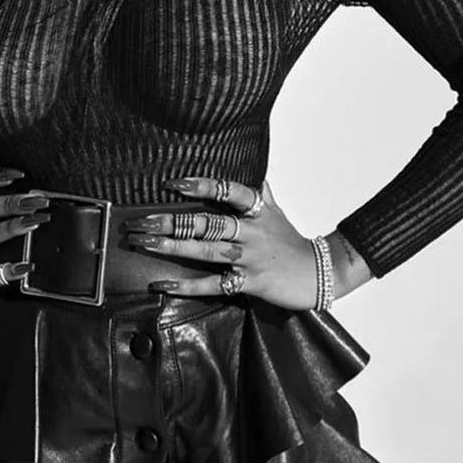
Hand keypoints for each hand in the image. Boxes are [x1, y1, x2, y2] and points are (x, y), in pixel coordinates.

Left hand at [123, 176, 327, 311]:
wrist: (320, 274)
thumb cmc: (293, 243)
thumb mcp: (278, 214)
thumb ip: (262, 196)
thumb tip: (257, 177)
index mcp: (257, 211)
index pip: (228, 191)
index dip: (201, 186)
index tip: (174, 184)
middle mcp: (252, 232)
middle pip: (207, 223)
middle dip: (172, 221)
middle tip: (142, 221)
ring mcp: (250, 258)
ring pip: (205, 250)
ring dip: (172, 246)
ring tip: (144, 243)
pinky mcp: (250, 283)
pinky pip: (212, 284)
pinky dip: (186, 285)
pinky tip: (162, 283)